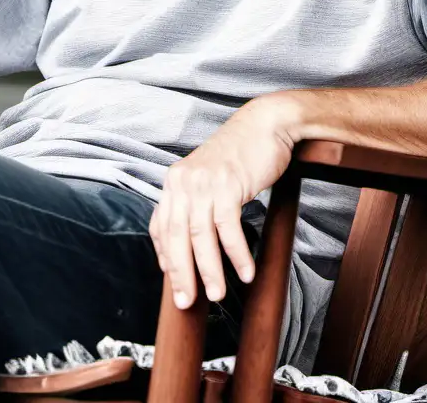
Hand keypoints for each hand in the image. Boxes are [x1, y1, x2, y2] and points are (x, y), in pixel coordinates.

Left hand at [148, 94, 298, 309]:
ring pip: (200, 236)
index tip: (174, 281)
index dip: (165, 257)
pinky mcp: (227, 185)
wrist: (265, 124)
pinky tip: (245, 271)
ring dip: (209, 270)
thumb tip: (191, 242)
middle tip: (187, 301)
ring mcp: (204, 183)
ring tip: (218, 294)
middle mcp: (183, 181)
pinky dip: (236, 254)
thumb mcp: (209, 177)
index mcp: (175, 180)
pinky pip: (228, 228)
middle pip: (176, 236)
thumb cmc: (240, 154)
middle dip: (181, 273)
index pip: (161, 226)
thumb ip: (196, 201)